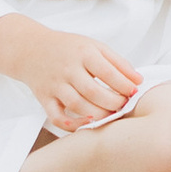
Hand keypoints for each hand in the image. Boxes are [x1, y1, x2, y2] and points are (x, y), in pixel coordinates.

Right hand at [0, 13, 142, 132]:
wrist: (32, 49)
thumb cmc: (69, 48)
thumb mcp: (94, 46)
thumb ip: (118, 62)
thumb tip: (138, 80)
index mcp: (83, 53)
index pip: (107, 71)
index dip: (124, 84)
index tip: (133, 92)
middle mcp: (68, 69)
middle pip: (93, 91)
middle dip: (113, 102)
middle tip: (123, 106)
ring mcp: (55, 85)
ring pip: (77, 105)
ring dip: (97, 114)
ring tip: (110, 115)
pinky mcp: (45, 98)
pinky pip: (57, 116)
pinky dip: (71, 124)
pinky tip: (86, 124)